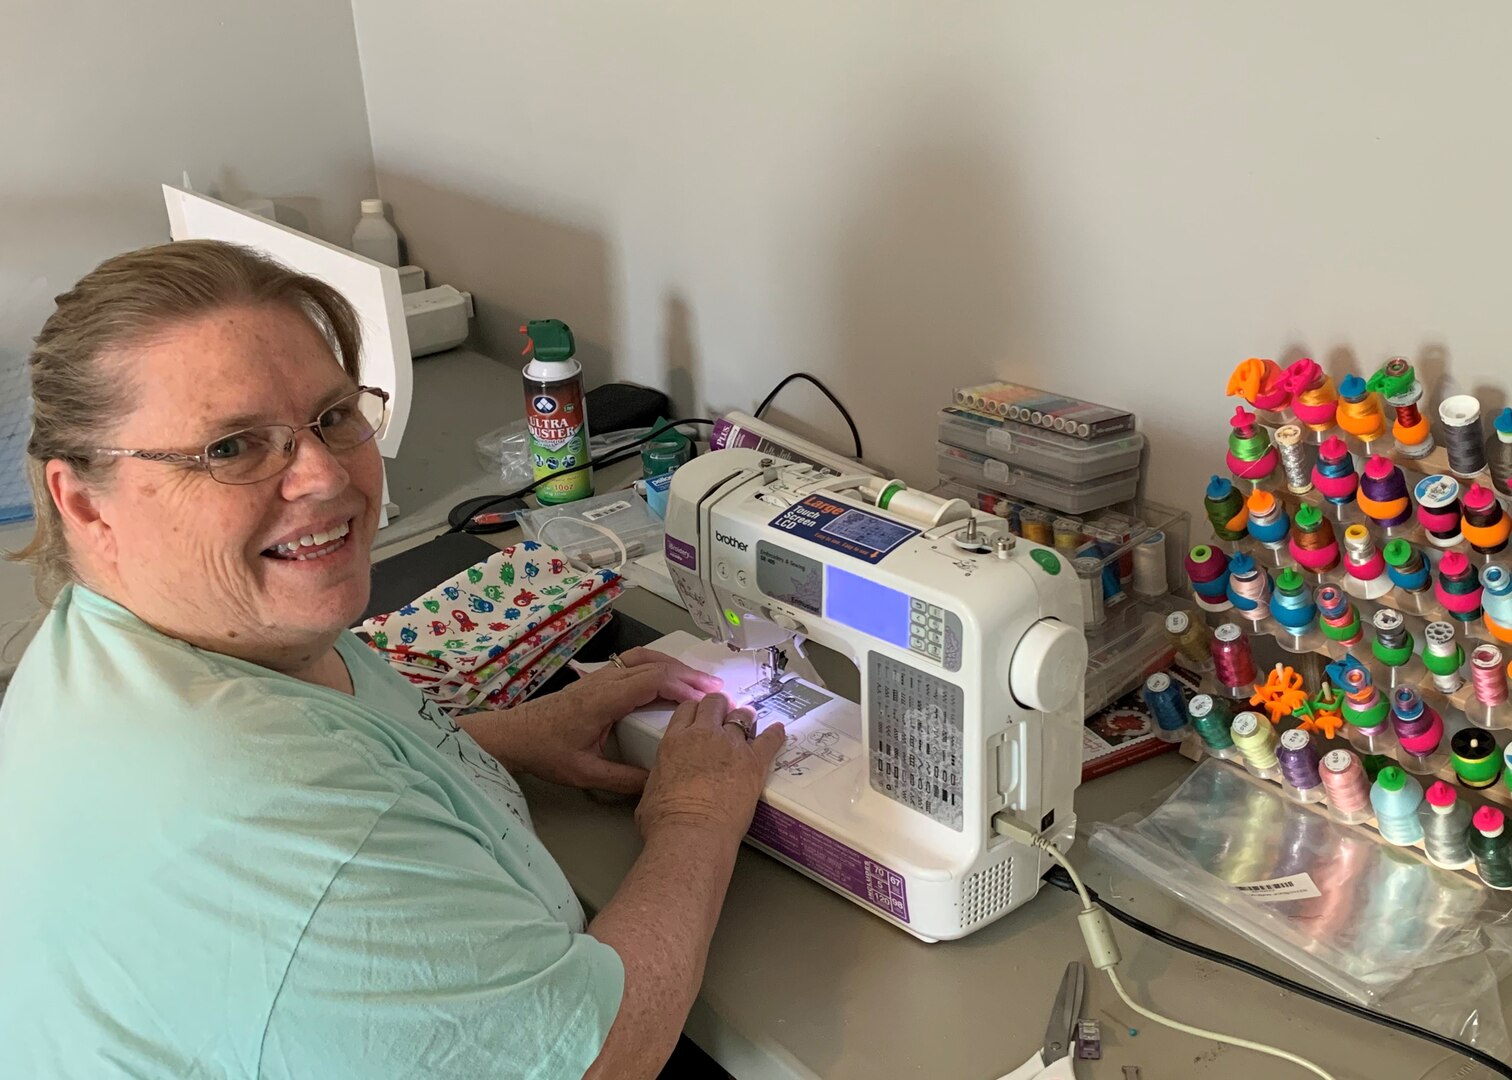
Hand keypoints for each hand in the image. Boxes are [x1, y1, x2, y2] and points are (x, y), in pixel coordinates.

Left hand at [462, 648, 722, 792]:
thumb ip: (623, 779)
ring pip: (644, 658)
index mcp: (605, 700)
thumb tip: (658, 781)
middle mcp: (605, 681)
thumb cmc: (547, 753)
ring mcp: (600, 676)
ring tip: (699, 680)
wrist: (514, 735)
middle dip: (688, 675)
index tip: (707, 697)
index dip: (683, 686)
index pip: (652, 681)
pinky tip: (668, 676)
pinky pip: (634, 662)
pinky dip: (657, 665)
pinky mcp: (597, 678)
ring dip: (674, 666)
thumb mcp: (586, 773)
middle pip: (654, 666)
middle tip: (716, 687)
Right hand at [636, 693, 785, 841]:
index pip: (687, 709)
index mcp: (674, 741)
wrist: (691, 833)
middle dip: (720, 706)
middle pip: (714, 704)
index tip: (700, 715)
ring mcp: (730, 746)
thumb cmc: (666, 820)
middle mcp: (703, 735)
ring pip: (741, 716)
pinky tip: (779, 730)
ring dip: (744, 717)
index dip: (695, 710)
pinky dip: (775, 734)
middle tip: (724, 712)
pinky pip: (769, 740)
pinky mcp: (754, 762)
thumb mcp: (650, 790)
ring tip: (749, 719)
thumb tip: (662, 783)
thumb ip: (661, 776)